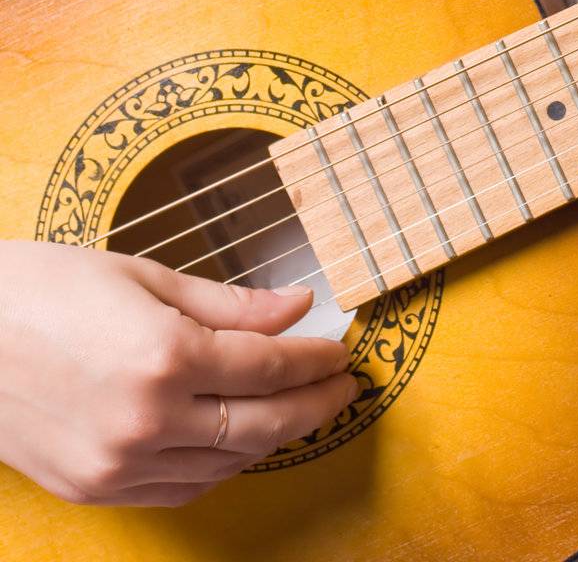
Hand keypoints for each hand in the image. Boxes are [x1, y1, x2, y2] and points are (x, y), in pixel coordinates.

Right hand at [0, 241, 355, 506]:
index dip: (315, 360)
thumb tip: (298, 307)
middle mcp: (147, 420)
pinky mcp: (94, 490)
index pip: (269, 366)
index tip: (341, 351)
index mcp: (164, 356)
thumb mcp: (143, 276)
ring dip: (274, 438)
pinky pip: (182, 488)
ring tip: (301, 408)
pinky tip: (241, 437)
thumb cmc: (45, 287)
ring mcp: (119, 464)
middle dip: (314, 406)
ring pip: (227, 464)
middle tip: (344, 388)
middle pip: (262, 425)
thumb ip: (229, 304)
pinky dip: (222, 465)